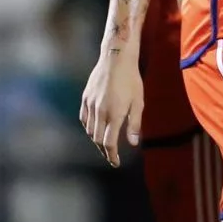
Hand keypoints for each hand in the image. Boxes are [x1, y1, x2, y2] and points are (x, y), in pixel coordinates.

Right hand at [80, 50, 144, 166]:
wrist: (116, 58)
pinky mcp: (85, 98)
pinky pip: (84, 119)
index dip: (112, 155)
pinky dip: (88, 128)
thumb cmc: (132, 79)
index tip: (116, 163)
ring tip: (104, 145)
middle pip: (98, 139)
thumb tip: (133, 143)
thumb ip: (135, 123)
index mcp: (114, 114)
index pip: (109, 143)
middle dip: (104, 151)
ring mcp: (90, 105)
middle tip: (111, 156)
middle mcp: (100, 112)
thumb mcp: (138, 101)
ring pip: (89, 130)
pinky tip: (94, 130)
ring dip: (96, 140)